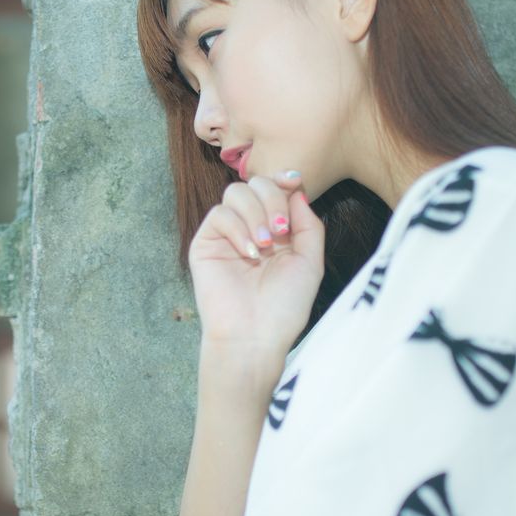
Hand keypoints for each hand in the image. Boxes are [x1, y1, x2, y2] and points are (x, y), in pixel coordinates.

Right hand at [189, 174, 323, 368]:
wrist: (255, 336)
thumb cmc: (284, 307)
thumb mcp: (310, 262)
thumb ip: (309, 224)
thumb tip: (296, 190)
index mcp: (276, 231)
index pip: (275, 189)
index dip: (284, 180)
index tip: (294, 183)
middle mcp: (250, 228)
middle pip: (256, 184)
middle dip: (273, 199)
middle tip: (281, 231)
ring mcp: (227, 235)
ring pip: (236, 193)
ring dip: (256, 213)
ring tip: (265, 245)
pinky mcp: (205, 244)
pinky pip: (219, 214)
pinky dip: (237, 228)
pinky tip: (249, 253)